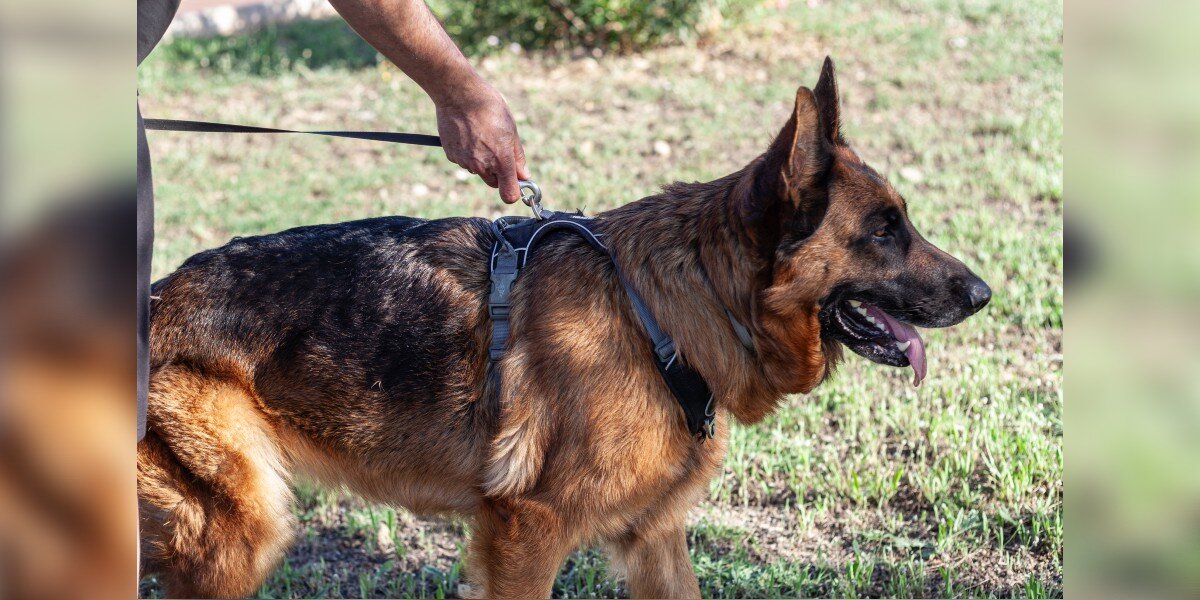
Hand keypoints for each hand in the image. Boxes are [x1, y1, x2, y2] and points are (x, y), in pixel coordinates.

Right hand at [435, 81, 530, 203]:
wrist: (458, 93)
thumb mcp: (510, 129)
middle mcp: (482, 165)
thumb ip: (517, 157)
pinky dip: (468, 153)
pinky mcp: (452, 156)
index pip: (509, 194)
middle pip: (494, 183)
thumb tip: (524, 175)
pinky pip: (464, 161)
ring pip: (478, 170)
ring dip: (482, 161)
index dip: (515, 191)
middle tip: (498, 150)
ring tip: (481, 135)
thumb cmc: (488, 107)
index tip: (517, 182)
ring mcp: (465, 162)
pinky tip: (468, 134)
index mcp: (501, 159)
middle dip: (499, 173)